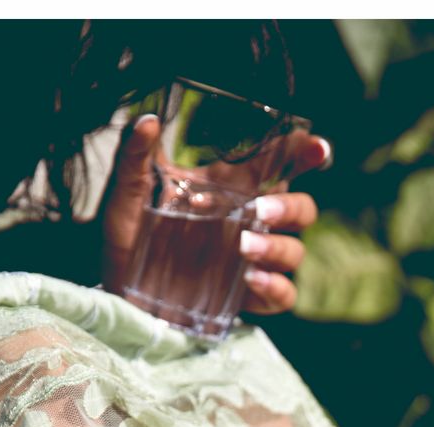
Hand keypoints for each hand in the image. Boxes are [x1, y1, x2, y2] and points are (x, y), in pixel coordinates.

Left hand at [101, 115, 328, 313]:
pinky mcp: (244, 298)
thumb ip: (135, 155)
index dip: (303, 152)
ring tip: (244, 248)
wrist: (118, 292)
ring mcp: (249, 262)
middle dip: (292, 206)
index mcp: (228, 189)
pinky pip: (283, 295)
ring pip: (294, 252)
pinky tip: (252, 280)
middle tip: (261, 209)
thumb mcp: (126, 192)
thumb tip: (149, 120)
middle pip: (300, 210)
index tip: (316, 147)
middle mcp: (247, 223)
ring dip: (277, 247)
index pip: (277, 164)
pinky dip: (275, 288)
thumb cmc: (126, 239)